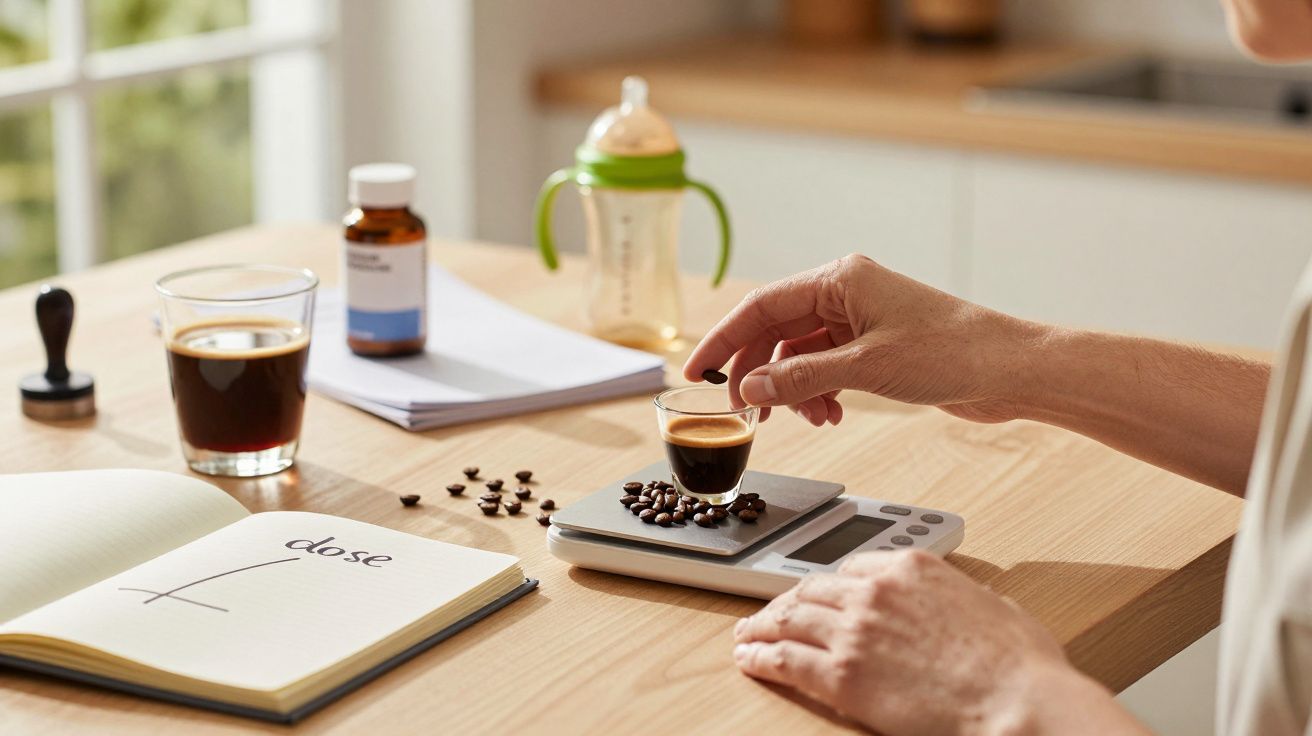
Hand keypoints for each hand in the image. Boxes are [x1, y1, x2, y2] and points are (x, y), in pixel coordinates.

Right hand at [683, 254, 1041, 425]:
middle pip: (776, 330)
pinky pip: (826, 367)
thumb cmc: (951, 352)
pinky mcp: (876, 346)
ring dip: (794, 389)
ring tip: (808, 419)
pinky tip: (832, 413)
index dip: (724, 340)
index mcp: (840, 280)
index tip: (696, 372)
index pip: (761, 305)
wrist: (1010, 369)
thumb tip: (749, 391)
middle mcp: (846, 293)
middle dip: (759, 372)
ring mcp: (861, 320)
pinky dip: (820, 392)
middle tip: (746, 412)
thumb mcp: (866, 369)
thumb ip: (801, 378)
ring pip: (800, 354)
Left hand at [733, 550, 1139, 734]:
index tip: (817, 596)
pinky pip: (786, 660)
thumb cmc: (1019, 663)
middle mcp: (874, 591)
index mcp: (910, 568)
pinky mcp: (841, 674)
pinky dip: (761, 658)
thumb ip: (955, 597)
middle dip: (786, 603)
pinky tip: (749, 661)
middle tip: (768, 615)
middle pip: (812, 590)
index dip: (828, 586)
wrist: (1017, 700)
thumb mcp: (991, 605)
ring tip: (746, 636)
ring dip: (762, 627)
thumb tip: (953, 607)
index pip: (852, 569)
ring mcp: (854, 630)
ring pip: (790, 620)